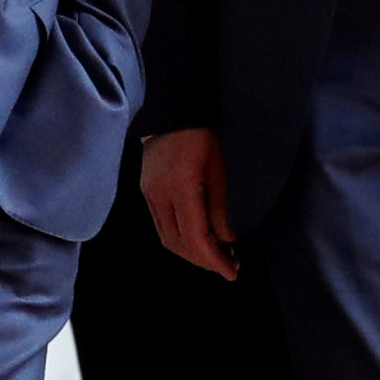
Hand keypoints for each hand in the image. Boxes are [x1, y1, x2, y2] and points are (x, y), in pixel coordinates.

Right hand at [140, 128, 236, 278]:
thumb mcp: (222, 168)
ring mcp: (149, 193)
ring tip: (216, 254)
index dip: (214, 260)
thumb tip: (227, 240)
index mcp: (179, 188)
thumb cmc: (206, 133)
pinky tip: (199, 237)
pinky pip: (161, 225)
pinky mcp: (147, 189)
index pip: (195, 238)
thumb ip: (223, 207)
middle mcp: (158, 194)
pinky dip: (180, 238)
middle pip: (177, 244)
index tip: (232, 272)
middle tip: (228, 265)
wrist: (176, 108)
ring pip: (167, 238)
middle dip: (203, 260)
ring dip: (191, 252)